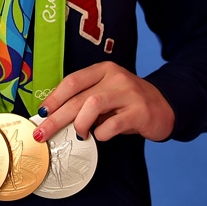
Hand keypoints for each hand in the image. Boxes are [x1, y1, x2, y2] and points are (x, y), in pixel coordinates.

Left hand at [32, 62, 175, 143]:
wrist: (165, 106)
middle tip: (43, 133)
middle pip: (78, 96)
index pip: (72, 81)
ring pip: (93, 105)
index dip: (54, 98)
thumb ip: (86, 100)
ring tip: (80, 135)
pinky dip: (102, 133)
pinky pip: (113, 124)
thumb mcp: (107, 93)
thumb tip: (55, 117)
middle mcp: (115, 77)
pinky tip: (101, 135)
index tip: (42, 113)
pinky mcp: (139, 111)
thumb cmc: (128, 103)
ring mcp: (128, 93)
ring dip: (80, 124)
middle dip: (57, 117)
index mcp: (103, 70)